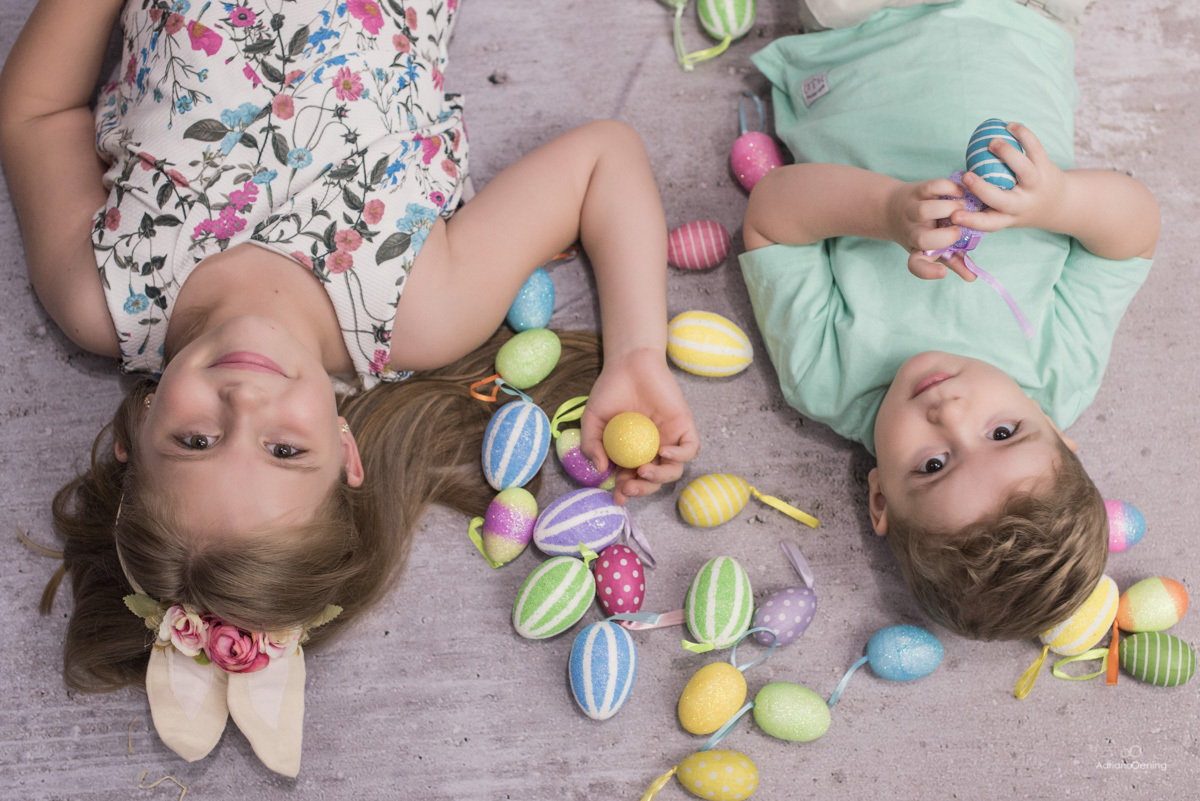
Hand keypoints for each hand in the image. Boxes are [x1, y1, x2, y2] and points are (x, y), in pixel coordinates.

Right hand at [579, 347, 699, 504]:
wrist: (629, 362)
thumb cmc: (610, 390)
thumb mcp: (593, 420)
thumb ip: (592, 444)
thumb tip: (601, 469)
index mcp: (631, 453)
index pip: (632, 480)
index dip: (626, 492)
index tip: (618, 498)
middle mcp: (652, 450)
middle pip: (654, 481)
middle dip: (642, 490)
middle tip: (629, 487)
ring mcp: (669, 439)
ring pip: (673, 470)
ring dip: (660, 478)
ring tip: (644, 470)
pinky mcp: (684, 426)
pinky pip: (690, 449)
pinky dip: (680, 456)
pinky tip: (662, 452)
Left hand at [886, 178, 976, 281]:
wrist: (892, 209)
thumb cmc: (922, 231)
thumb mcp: (934, 248)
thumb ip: (954, 260)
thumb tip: (972, 278)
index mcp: (918, 249)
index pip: (916, 266)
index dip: (928, 272)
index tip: (943, 273)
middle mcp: (912, 231)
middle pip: (923, 239)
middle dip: (945, 237)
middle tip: (959, 230)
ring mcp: (912, 211)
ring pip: (926, 211)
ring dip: (951, 208)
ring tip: (964, 207)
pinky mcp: (916, 191)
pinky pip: (932, 187)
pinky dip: (950, 187)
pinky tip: (960, 191)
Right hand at [951, 123, 1067, 233]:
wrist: (1057, 204)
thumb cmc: (1017, 207)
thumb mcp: (1002, 213)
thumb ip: (981, 203)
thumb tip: (951, 189)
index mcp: (1006, 217)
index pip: (987, 223)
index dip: (970, 220)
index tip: (954, 216)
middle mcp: (1021, 205)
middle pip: (1002, 200)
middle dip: (983, 188)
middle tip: (966, 176)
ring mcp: (1036, 185)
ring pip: (1024, 170)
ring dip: (1007, 154)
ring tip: (992, 142)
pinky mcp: (1047, 167)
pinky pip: (1035, 148)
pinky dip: (1023, 135)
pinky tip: (1010, 126)